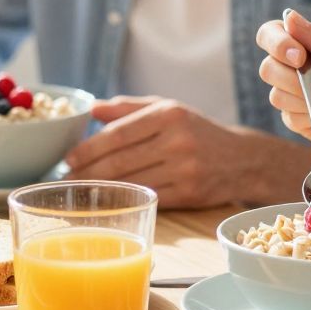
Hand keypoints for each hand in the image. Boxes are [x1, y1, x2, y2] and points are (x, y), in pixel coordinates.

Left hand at [63, 97, 251, 208]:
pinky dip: (126, 201)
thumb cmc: (197, 131)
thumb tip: (91, 108)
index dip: (89, 148)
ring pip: (131, 182)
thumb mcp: (169, 109)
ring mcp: (185, 168)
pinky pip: (148, 197)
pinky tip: (110, 202)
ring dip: (102, 190)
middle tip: (67, 180)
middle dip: (88, 173)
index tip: (69, 158)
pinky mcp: (190, 192)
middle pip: (120, 160)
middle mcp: (178, 139)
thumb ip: (129, 107)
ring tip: (83, 192)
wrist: (243, 159)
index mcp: (169, 114)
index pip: (118, 133)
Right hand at [254, 10, 310, 166]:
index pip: (272, 34)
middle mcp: (298, 69)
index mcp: (309, 45)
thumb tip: (290, 16)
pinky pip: (291, 117)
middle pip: (268, 68)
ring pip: (277, 95)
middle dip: (297, 81)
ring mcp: (296, 96)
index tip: (300, 56)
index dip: (277, 43)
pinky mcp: (300, 122)